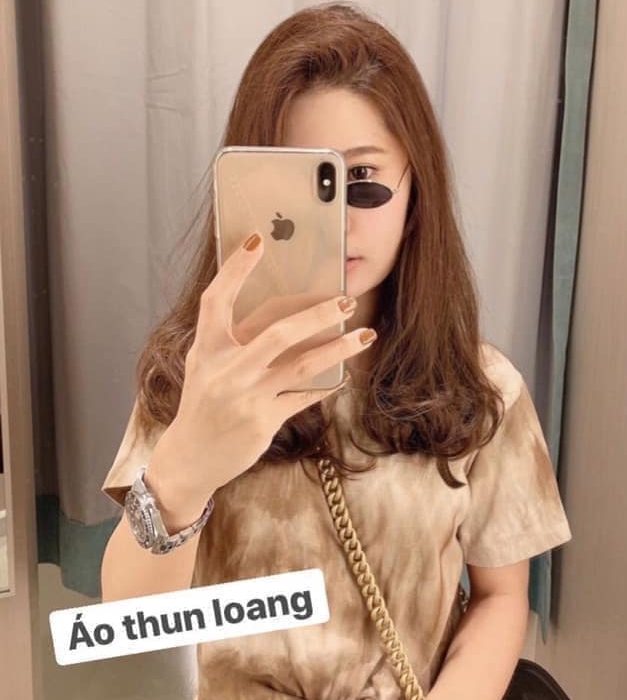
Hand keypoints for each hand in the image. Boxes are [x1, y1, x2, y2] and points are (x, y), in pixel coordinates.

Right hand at [152, 231, 376, 500]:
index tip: (257, 241)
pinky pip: (303, 398)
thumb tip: (280, 316)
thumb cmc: (201, 404)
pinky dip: (325, 386)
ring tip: (364, 335)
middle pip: (279, 333)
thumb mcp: (205, 366)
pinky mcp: (263, 421)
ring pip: (302, 366)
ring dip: (338, 349)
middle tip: (346, 300)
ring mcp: (246, 397)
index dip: (235, 269)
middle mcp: (226, 370)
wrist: (188, 459)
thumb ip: (232, 342)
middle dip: (318, 314)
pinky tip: (343, 377)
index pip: (217, 300)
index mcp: (206, 349)